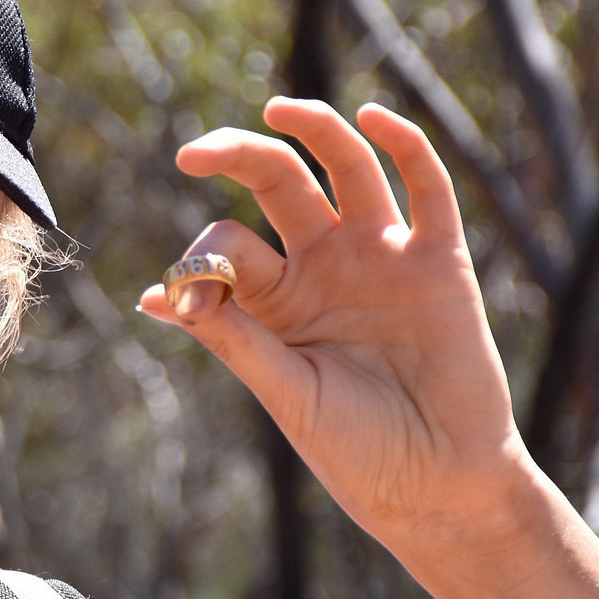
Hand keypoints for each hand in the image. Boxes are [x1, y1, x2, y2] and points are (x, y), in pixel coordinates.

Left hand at [140, 97, 520, 537]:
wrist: (435, 489)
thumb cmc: (354, 450)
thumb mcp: (284, 392)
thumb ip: (232, 337)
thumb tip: (157, 294)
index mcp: (275, 297)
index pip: (228, 244)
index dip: (202, 259)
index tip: (182, 298)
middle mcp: (324, 264)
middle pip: (278, 183)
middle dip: (237, 156)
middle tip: (192, 153)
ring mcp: (382, 257)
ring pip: (347, 168)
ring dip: (315, 130)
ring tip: (277, 109)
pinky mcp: (440, 263)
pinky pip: (427, 189)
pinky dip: (406, 147)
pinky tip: (374, 117)